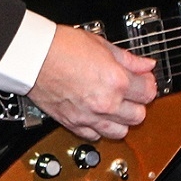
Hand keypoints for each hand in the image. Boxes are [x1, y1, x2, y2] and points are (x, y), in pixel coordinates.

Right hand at [27, 25, 156, 140]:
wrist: (32, 57)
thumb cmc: (60, 47)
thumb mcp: (100, 44)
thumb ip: (127, 59)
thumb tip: (145, 65)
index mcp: (116, 81)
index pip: (149, 92)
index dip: (147, 83)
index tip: (142, 79)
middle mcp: (106, 103)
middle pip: (139, 115)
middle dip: (137, 103)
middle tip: (129, 92)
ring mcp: (89, 116)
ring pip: (121, 132)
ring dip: (121, 120)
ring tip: (114, 106)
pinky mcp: (73, 124)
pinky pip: (95, 136)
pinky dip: (99, 128)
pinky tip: (97, 115)